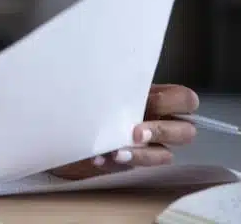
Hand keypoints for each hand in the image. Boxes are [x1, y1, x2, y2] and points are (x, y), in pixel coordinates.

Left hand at [49, 84, 199, 179]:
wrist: (54, 126)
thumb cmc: (77, 99)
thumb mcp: (94, 85)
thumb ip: (109, 84)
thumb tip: (107, 71)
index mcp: (152, 97)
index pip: (185, 100)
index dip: (177, 102)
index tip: (152, 102)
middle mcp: (156, 121)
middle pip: (186, 132)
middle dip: (163, 132)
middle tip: (137, 132)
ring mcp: (146, 146)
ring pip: (165, 155)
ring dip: (143, 154)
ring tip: (118, 152)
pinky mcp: (131, 164)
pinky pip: (137, 169)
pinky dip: (119, 163)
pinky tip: (98, 158)